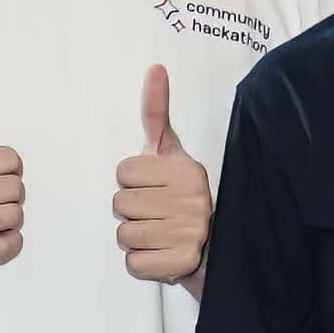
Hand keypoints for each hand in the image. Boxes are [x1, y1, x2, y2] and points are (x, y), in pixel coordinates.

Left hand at [112, 64, 210, 283]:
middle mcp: (192, 199)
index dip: (130, 183)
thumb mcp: (169, 152)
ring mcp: (190, 233)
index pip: (122, 173)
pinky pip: (133, 264)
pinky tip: (160, 254)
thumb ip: (156, 113)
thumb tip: (154, 68)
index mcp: (186, 169)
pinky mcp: (183, 264)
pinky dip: (141, 263)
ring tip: (158, 234)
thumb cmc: (180, 196)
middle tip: (156, 215)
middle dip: (131, 212)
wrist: (214, 249)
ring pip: (124, 235)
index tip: (153, 189)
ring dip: (135, 239)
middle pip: (119, 204)